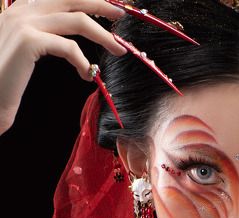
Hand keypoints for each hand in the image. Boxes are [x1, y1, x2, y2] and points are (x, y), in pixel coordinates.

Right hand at [0, 0, 124, 134]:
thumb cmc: (3, 82)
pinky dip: (84, 61)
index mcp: (20, 9)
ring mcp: (24, 22)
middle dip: (100, 4)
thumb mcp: (22, 52)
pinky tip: (87, 74)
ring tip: (118, 50)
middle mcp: (22, 9)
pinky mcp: (28, 41)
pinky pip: (69, 47)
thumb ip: (40, 38)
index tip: (105, 7)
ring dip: (103, 35)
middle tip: (121, 15)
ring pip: (77, 19)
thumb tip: (66, 42)